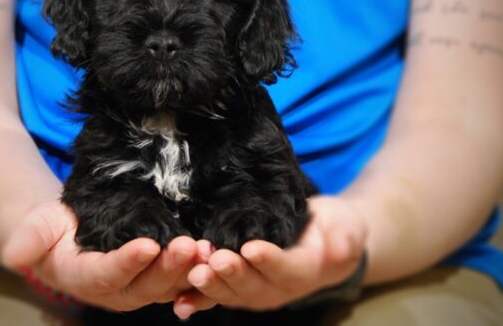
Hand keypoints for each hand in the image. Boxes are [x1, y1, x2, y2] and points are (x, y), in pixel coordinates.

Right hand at [1, 200, 203, 310]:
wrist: (70, 236)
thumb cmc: (53, 229)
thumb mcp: (37, 227)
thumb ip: (29, 238)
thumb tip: (15, 254)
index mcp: (86, 278)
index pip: (107, 274)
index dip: (128, 262)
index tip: (148, 245)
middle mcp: (116, 290)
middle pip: (145, 284)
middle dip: (168, 268)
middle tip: (189, 246)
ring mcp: (140, 286)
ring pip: (168, 285)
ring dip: (190, 271)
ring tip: (208, 250)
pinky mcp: (158, 277)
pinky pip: (181, 282)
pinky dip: (199, 274)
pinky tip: (215, 257)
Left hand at [174, 195, 367, 318]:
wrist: (320, 238)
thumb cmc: (335, 229)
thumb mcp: (349, 228)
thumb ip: (346, 239)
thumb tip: (341, 250)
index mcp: (303, 272)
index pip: (286, 269)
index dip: (269, 260)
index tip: (252, 249)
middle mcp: (275, 287)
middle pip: (252, 284)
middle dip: (232, 273)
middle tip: (215, 259)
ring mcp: (254, 289)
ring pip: (229, 291)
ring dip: (209, 282)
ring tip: (195, 269)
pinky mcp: (236, 284)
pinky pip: (215, 293)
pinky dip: (197, 298)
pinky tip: (179, 301)